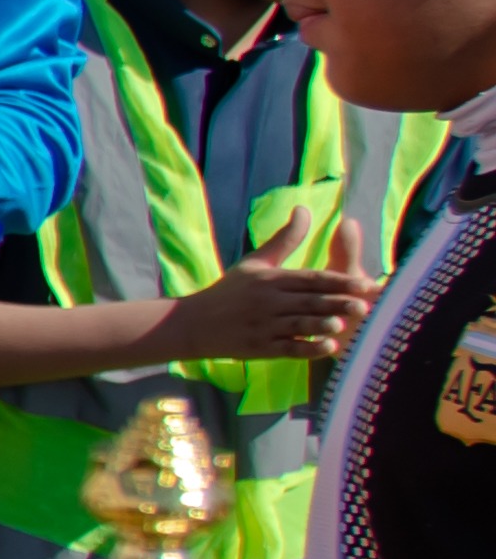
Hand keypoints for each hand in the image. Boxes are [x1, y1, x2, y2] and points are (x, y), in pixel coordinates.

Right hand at [155, 258, 385, 367]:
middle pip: (308, 301)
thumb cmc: (230, 290)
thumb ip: (286, 238)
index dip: (339, 282)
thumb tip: (304, 209)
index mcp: (270, 279)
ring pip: (298, 324)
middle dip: (337, 304)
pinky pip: (287, 348)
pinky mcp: (259, 347)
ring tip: (344, 326)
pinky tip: (327, 348)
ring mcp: (263, 325)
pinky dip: (307, 349)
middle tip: (366, 307)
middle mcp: (267, 301)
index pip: (311, 279)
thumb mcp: (256, 261)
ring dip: (321, 326)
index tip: (365, 284)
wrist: (193, 322)